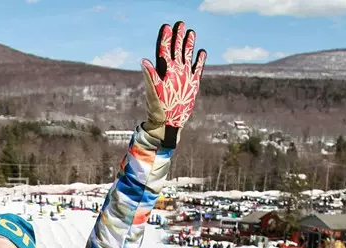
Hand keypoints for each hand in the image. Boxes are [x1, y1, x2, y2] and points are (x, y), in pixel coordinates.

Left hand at [141, 21, 205, 147]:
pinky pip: (197, 68)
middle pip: (176, 49)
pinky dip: (200, 60)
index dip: (165, 39)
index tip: (167, 27)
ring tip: (191, 32)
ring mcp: (183, 76)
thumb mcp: (153, 93)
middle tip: (180, 24)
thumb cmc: (157, 110)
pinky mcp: (192, 83)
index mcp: (163, 72)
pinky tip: (202, 52)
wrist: (167, 124)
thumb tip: (143, 61)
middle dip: (178, 36)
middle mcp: (173, 71)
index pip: (164, 51)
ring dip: (189, 44)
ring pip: (187, 56)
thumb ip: (150, 77)